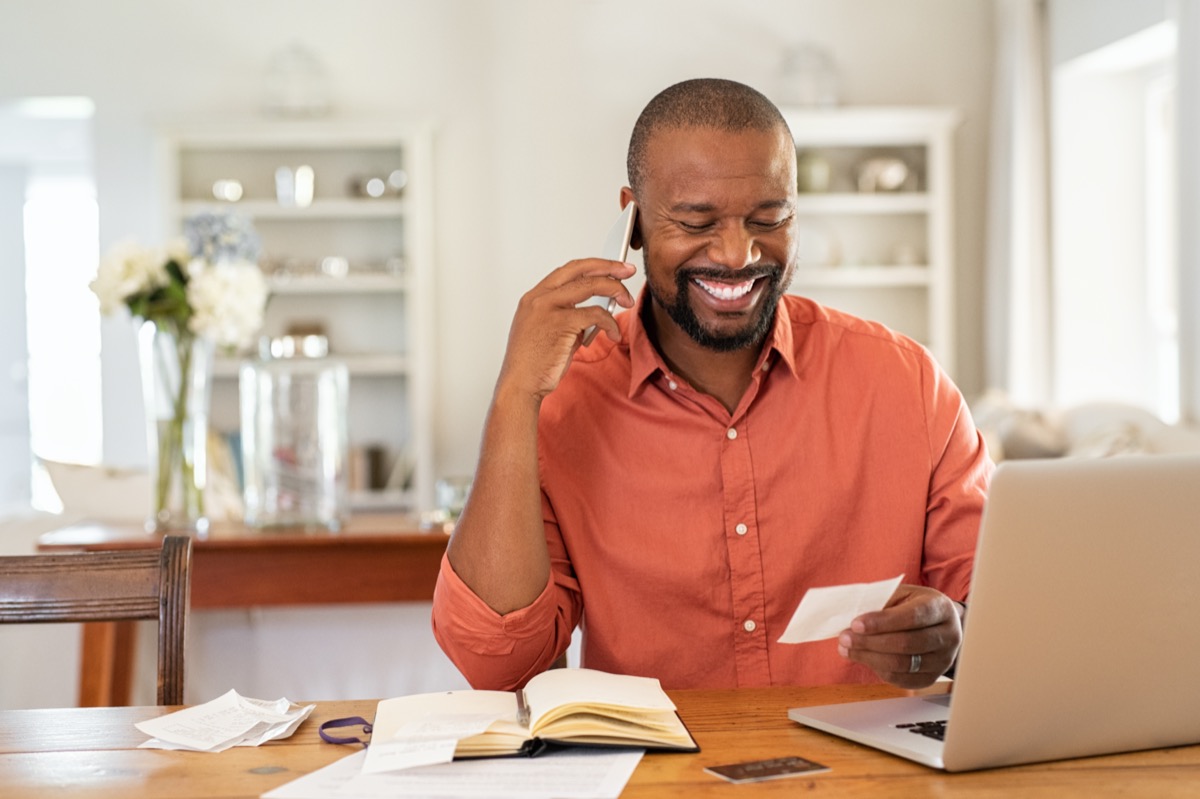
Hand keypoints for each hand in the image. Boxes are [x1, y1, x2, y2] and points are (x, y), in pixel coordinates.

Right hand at [497, 258, 636, 400]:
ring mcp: (548, 308)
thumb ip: (568, 316)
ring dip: (615, 290)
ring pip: (590, 286)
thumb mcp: (548, 331)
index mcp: (534, 298)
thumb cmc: (533, 363)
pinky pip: (595, 314)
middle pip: (579, 269)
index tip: (611, 268)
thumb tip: (595, 312)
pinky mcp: (561, 323)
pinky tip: (613, 333)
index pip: (568, 271)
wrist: (520, 384)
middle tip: (627, 270)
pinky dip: (610, 322)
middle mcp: (539, 298)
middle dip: (609, 266)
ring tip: (627, 301)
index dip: (593, 266)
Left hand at [837, 585, 962, 688]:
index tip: (855, 624)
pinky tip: (864, 658)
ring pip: (903, 664)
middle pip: (907, 643)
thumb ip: (882, 603)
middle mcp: (948, 635)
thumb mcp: (903, 595)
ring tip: (847, 649)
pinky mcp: (932, 677)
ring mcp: (943, 660)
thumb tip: (852, 616)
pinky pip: (902, 680)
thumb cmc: (915, 606)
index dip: (882, 622)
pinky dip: (879, 670)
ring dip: (869, 658)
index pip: (912, 617)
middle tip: (844, 638)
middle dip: (870, 642)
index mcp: (941, 608)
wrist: (940, 624)